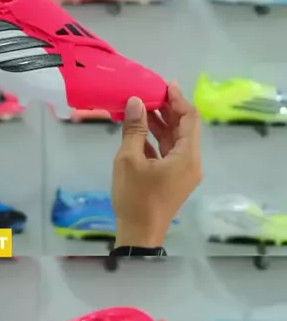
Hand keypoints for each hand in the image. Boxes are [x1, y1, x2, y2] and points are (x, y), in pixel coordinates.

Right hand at [111, 83, 201, 246]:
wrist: (138, 235)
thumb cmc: (135, 198)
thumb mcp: (129, 160)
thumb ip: (134, 129)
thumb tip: (135, 102)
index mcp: (187, 157)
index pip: (190, 119)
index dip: (178, 100)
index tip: (163, 85)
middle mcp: (191, 163)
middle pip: (185, 129)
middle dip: (168, 110)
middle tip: (150, 93)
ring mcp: (183, 173)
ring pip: (175, 141)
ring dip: (161, 124)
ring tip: (141, 108)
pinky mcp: (173, 180)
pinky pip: (169, 154)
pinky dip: (157, 141)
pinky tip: (139, 131)